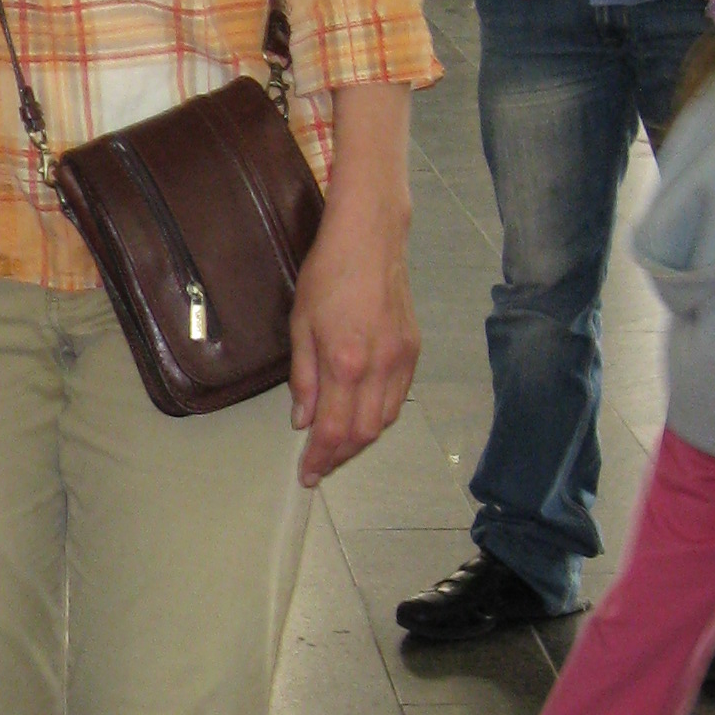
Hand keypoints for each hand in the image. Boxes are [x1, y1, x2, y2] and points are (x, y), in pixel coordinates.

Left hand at [287, 195, 418, 487]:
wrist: (371, 239)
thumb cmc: (327, 275)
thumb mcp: (300, 325)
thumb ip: (303, 378)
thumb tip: (302, 421)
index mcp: (345, 362)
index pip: (333, 430)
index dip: (320, 458)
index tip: (307, 474)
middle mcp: (379, 367)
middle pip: (364, 434)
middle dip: (340, 456)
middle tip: (319, 465)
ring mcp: (402, 359)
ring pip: (385, 420)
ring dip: (360, 440)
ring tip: (336, 445)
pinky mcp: (414, 350)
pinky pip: (398, 398)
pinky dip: (379, 417)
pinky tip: (362, 416)